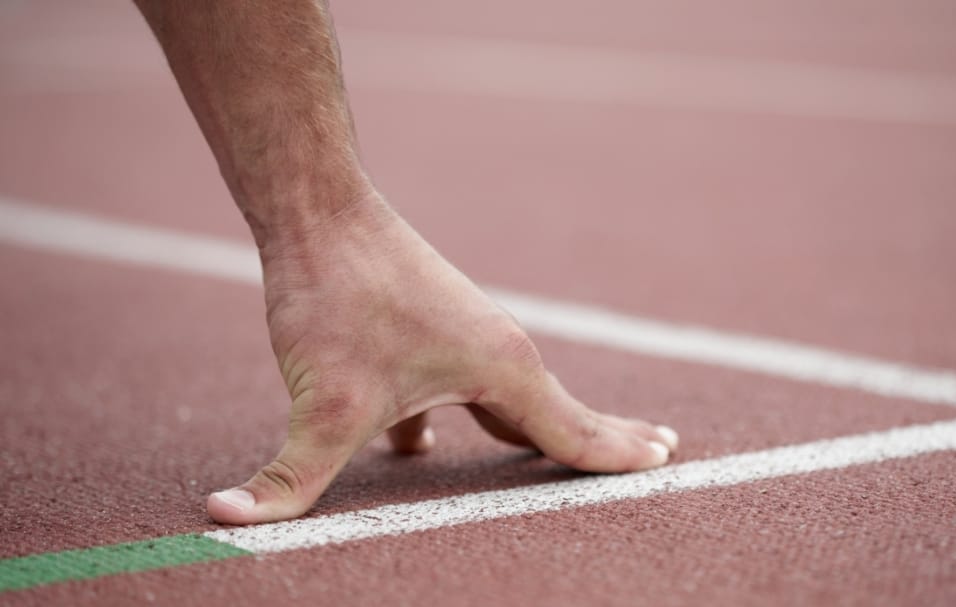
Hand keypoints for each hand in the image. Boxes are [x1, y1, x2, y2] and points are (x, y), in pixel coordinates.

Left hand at [207, 197, 677, 523]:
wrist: (317, 211)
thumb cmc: (338, 297)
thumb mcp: (323, 403)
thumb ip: (288, 478)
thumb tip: (230, 521)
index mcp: (503, 369)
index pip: (575, 430)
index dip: (620, 456)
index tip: (666, 465)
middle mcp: (497, 350)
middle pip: (562, 412)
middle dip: (607, 438)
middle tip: (662, 452)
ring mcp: (466, 337)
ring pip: (513, 399)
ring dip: (539, 431)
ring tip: (565, 456)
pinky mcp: (430, 332)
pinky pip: (460, 390)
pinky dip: (461, 423)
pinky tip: (422, 450)